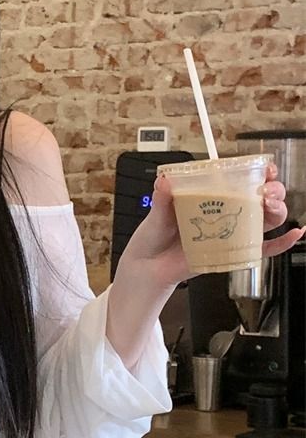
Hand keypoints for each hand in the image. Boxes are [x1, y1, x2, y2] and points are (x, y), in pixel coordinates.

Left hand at [120, 160, 305, 288]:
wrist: (147, 268)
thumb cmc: (153, 237)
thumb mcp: (156, 215)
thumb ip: (162, 200)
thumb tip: (164, 182)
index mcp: (212, 196)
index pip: (244, 179)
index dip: (260, 172)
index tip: (264, 169)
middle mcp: (226, 212)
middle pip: (262, 198)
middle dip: (272, 192)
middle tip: (265, 193)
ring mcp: (231, 233)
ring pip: (266, 220)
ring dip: (277, 211)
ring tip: (270, 208)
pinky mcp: (231, 254)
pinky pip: (261, 249)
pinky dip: (280, 243)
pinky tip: (294, 235)